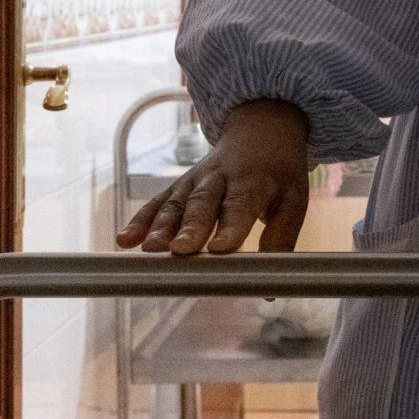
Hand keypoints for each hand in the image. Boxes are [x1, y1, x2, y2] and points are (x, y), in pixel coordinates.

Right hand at [117, 99, 311, 253]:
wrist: (261, 129)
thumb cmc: (278, 174)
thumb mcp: (294, 200)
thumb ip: (281, 240)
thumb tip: (270, 289)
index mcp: (254, 181)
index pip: (240, 206)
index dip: (229, 228)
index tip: (219, 250)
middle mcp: (220, 179)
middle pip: (202, 204)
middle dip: (190, 228)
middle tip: (180, 251)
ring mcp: (195, 180)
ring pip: (176, 204)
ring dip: (161, 227)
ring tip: (150, 250)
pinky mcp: (179, 186)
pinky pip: (158, 203)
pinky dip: (140, 220)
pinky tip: (125, 240)